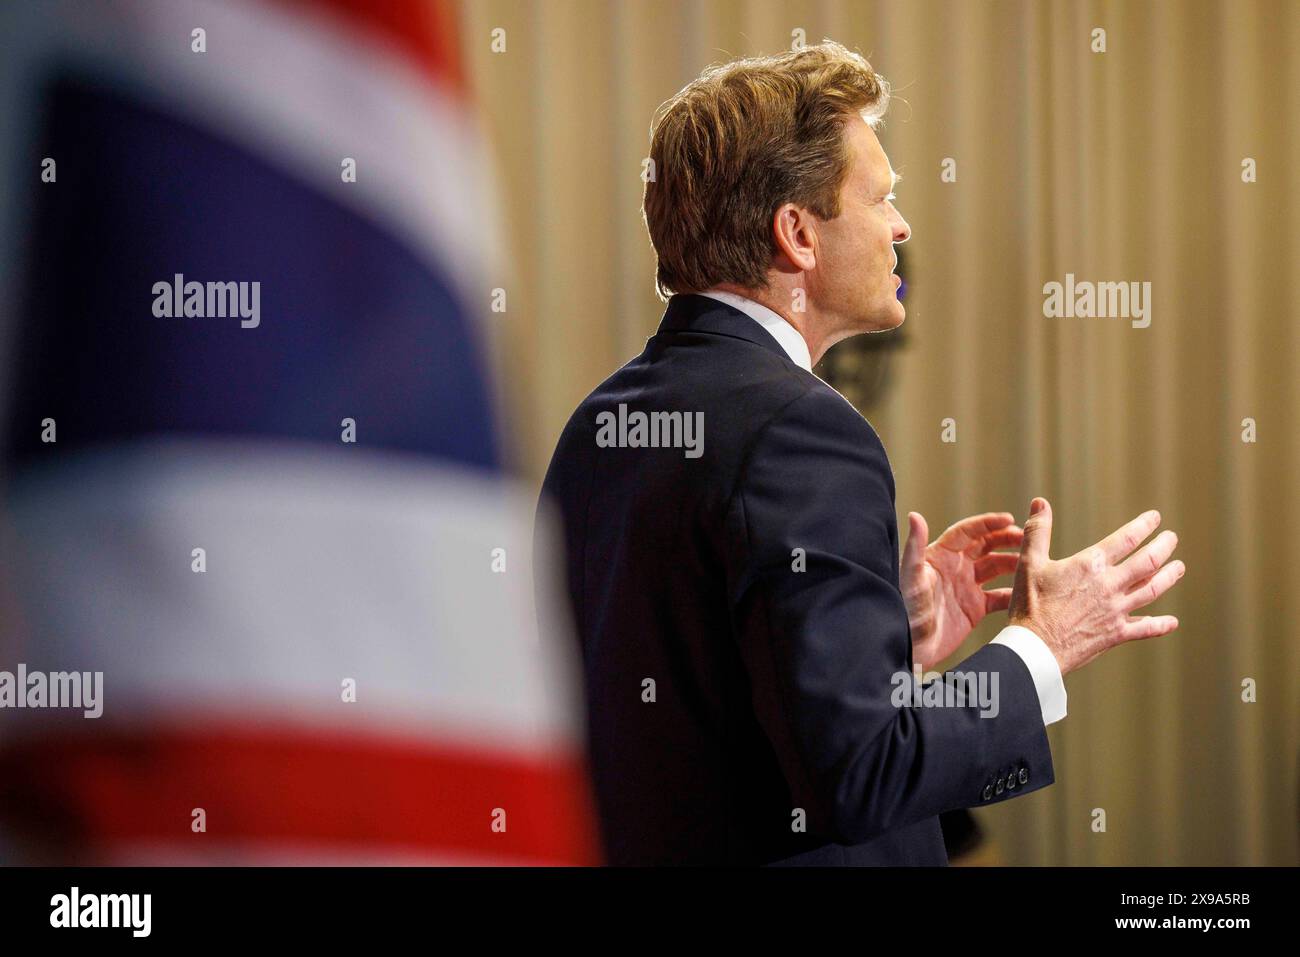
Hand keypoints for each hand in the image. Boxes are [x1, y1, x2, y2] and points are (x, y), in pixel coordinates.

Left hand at [901, 510, 1023, 670]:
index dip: (988, 523)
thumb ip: (914, 548)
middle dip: (1006, 539)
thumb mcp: (910, 578)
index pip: (967, 532)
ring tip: (1033, 562)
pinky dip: (1015, 593)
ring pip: (996, 568)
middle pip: (985, 545)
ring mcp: (965, 588)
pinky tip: (1029, 593)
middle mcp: (954, 568)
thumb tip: (914, 516)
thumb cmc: (904, 611)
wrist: (908, 648)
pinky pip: (999, 597)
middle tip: (1028, 537)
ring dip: (1014, 563)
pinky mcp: (973, 610)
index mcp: (939, 556)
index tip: (1010, 519)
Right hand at [1008, 497, 1183, 675]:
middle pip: (1148, 562)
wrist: (1034, 648)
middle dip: (1164, 546)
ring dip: (1169, 576)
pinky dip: (1161, 625)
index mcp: (1090, 565)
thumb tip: (1040, 502)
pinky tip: (1173, 622)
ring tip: (1180, 567)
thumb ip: (1038, 531)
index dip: (1144, 525)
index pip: (1126, 539)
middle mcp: (1109, 585)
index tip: (1155, 517)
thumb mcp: (1029, 563)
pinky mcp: (1116, 635)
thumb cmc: (1029, 604)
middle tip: (1172, 538)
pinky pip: (1145, 629)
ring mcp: (1116, 611)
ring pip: (1152, 590)